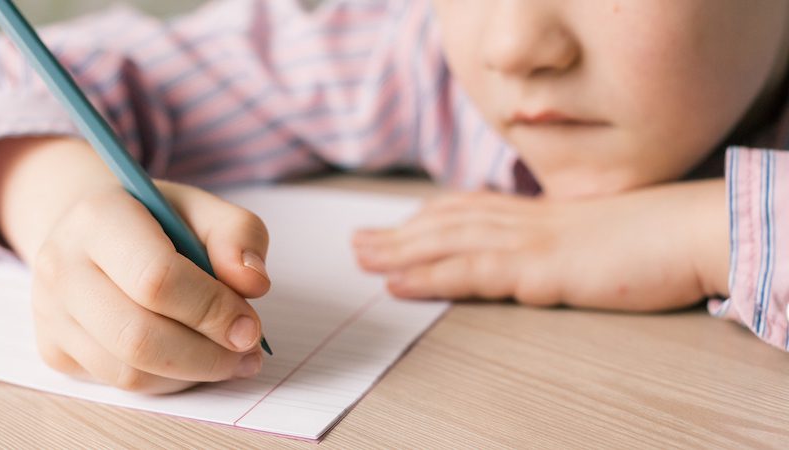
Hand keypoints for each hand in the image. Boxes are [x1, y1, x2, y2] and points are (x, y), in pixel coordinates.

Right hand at [31, 181, 270, 393]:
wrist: (93, 230)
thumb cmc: (157, 220)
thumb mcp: (205, 209)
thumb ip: (239, 235)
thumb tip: (253, 283)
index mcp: (100, 217)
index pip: (156, 279)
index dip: (211, 310)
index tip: (251, 326)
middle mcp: (62, 265)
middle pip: (138, 336)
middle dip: (206, 355)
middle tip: (248, 351)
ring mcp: (50, 312)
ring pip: (127, 371)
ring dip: (192, 373)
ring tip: (230, 358)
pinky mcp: (54, 349)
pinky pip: (118, 384)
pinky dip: (167, 381)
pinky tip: (193, 359)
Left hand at [353, 179, 728, 311]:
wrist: (691, 231)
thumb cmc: (653, 238)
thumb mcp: (598, 235)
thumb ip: (563, 242)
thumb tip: (545, 253)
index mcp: (538, 214)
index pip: (469, 209)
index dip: (428, 217)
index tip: (399, 224)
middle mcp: (525, 222)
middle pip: (446, 223)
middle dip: (399, 234)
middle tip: (359, 242)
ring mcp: (529, 243)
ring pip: (447, 243)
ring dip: (399, 252)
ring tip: (361, 259)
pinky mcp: (538, 269)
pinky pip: (470, 272)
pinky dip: (428, 275)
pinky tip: (397, 282)